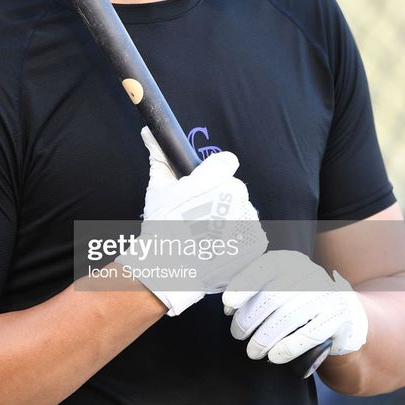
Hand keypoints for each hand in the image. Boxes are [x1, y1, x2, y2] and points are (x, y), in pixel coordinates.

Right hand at [117, 128, 267, 315]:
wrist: (171, 272)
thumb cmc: (162, 229)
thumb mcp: (158, 190)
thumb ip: (159, 157)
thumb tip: (149, 132)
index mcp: (213, 178)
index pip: (226, 161)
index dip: (215, 172)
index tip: (205, 185)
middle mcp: (234, 196)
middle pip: (234, 187)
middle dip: (219, 198)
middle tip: (200, 215)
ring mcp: (247, 219)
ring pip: (242, 210)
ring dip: (229, 219)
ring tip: (207, 235)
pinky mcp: (255, 242)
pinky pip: (250, 232)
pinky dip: (237, 240)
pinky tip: (218, 246)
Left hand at [222, 250, 367, 363]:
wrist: (344, 315)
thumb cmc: (300, 303)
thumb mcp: (279, 287)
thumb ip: (254, 291)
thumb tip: (229, 305)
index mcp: (290, 261)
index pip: (264, 268)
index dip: (243, 286)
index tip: (228, 304)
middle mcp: (310, 273)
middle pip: (273, 297)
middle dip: (249, 319)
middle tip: (238, 335)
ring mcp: (326, 294)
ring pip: (289, 317)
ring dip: (265, 338)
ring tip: (253, 351)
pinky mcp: (338, 317)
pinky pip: (310, 334)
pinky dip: (288, 347)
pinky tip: (274, 356)